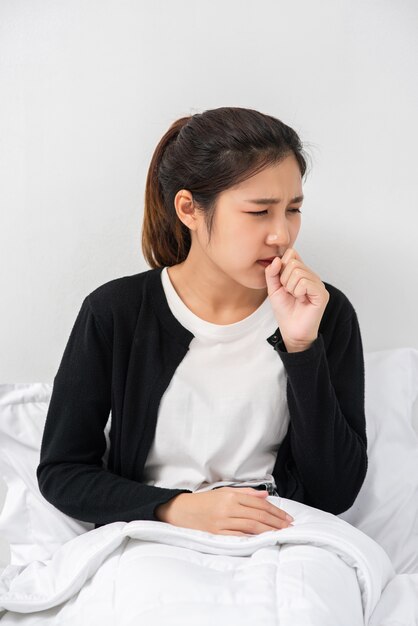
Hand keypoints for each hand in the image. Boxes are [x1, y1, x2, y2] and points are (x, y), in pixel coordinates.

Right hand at [154, 487, 293, 535]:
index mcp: (230, 496)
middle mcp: (227, 508)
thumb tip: (265, 495)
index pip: (259, 504)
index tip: (286, 517)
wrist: (181, 511)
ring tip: (280, 533)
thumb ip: (246, 493)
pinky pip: (239, 536)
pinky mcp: (217, 535)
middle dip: (276, 521)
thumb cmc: (204, 502)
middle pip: (257, 515)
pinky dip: (253, 538)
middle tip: (288, 526)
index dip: (275, 511)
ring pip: (251, 526)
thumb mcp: (224, 492)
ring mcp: (222, 522)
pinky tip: (263, 539)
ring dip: (269, 530)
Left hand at [264, 248, 329, 351]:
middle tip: (288, 292)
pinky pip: (305, 283)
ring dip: (290, 287)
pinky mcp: (321, 294)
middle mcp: (311, 276)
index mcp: (301, 272)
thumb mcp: (273, 289)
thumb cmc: (285, 310)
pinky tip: (301, 299)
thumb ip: (272, 273)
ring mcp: (318, 284)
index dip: (281, 266)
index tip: (280, 281)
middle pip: (293, 262)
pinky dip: (298, 292)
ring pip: (298, 272)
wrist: (291, 330)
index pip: (291, 253)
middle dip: (284, 279)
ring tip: (294, 297)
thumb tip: (277, 259)